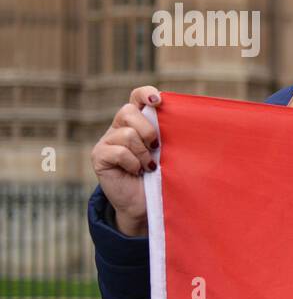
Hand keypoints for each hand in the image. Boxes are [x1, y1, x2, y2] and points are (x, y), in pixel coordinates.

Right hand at [90, 86, 162, 235]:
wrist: (145, 204)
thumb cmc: (161, 176)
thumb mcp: (168, 152)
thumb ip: (168, 135)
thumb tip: (186, 119)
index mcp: (137, 122)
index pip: (137, 97)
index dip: (145, 94)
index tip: (158, 101)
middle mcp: (119, 127)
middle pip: (128, 111)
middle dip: (147, 130)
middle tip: (157, 147)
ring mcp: (107, 141)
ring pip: (126, 134)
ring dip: (143, 153)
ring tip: (147, 166)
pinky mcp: (99, 156)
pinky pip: (118, 152)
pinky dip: (133, 163)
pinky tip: (136, 172)